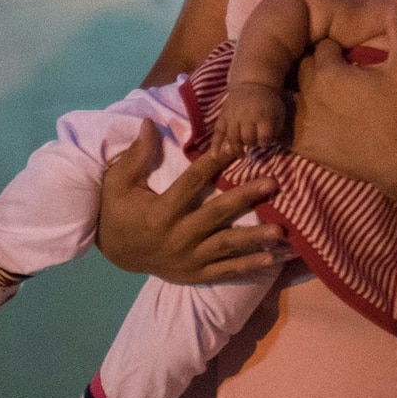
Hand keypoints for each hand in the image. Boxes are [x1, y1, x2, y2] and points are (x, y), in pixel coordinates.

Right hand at [95, 129, 280, 285]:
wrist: (116, 254)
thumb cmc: (118, 213)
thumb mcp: (118, 183)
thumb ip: (136, 155)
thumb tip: (149, 123)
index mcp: (160, 213)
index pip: (190, 184)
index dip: (212, 164)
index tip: (235, 148)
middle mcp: (177, 236)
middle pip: (216, 215)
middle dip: (245, 198)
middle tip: (272, 183)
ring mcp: (188, 258)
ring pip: (225, 246)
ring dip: (254, 238)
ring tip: (281, 231)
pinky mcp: (195, 274)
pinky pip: (224, 271)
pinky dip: (247, 266)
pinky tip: (270, 258)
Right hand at [210, 82, 288, 153]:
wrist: (252, 84)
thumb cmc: (268, 102)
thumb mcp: (279, 113)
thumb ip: (276, 130)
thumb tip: (265, 146)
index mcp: (264, 115)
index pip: (264, 138)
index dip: (266, 142)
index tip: (266, 141)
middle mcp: (247, 116)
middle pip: (248, 139)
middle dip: (252, 143)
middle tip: (254, 142)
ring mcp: (232, 116)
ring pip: (233, 138)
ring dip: (237, 149)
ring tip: (241, 155)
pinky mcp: (222, 116)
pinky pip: (217, 133)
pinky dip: (215, 145)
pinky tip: (215, 156)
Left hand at [288, 19, 396, 195]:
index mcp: (329, 71)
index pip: (322, 48)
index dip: (336, 51)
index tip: (349, 59)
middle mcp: (309, 94)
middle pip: (303, 68)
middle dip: (317, 68)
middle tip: (339, 77)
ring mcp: (304, 121)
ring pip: (292, 95)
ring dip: (302, 92)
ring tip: (326, 98)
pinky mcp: (304, 146)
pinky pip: (286, 125)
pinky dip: (292, 120)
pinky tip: (310, 120)